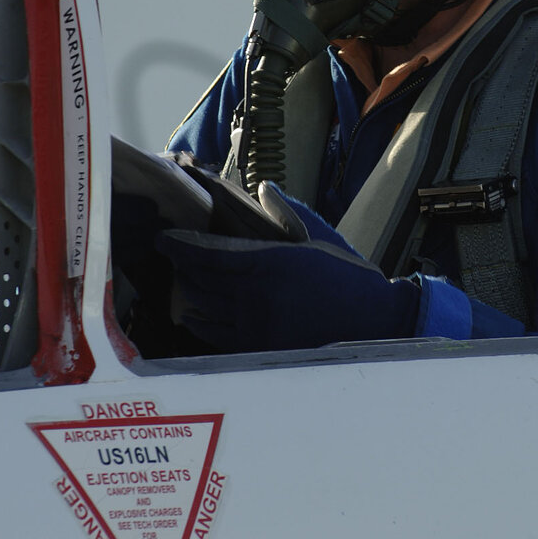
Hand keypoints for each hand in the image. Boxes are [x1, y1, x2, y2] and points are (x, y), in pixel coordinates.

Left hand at [155, 230, 419, 352]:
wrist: (373, 322)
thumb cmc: (347, 276)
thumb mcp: (319, 237)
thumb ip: (288, 211)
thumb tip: (263, 189)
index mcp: (271, 262)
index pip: (210, 254)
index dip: (181, 247)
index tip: (164, 239)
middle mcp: (257, 295)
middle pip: (202, 281)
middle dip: (181, 267)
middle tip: (168, 255)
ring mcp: (256, 325)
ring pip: (206, 309)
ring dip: (188, 294)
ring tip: (180, 281)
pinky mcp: (259, 349)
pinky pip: (216, 336)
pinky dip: (201, 323)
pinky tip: (193, 314)